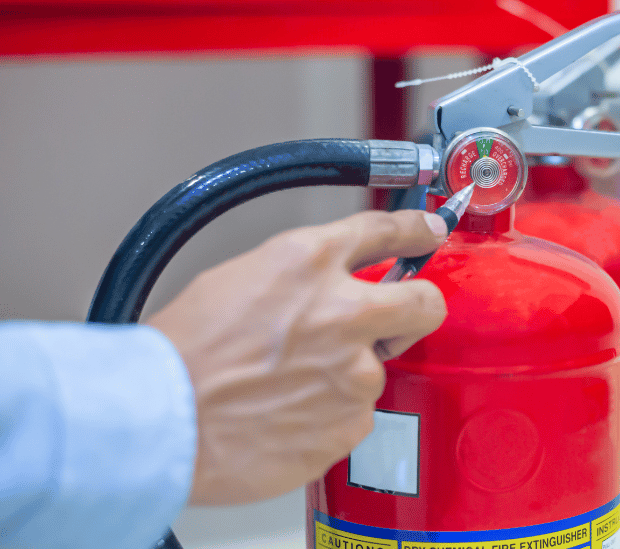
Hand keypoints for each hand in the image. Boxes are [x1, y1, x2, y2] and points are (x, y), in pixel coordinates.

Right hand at [147, 210, 448, 505]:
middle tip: (395, 319)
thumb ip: (302, 277)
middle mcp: (345, 311)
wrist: (160, 420)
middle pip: (425, 302)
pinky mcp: (352, 421)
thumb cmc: (182, 353)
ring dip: (347, 374)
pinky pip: (355, 414)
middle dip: (417, 306)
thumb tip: (334, 282)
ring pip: (377, 368)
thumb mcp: (240, 278)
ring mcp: (355, 370)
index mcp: (309, 261)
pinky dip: (329, 416)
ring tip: (288, 386)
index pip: (385, 230)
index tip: (429, 232)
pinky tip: (287, 414)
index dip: (415, 230)